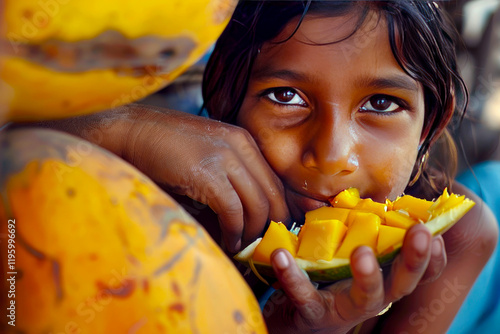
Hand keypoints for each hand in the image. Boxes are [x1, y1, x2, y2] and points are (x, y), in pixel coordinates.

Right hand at [124, 105, 289, 251]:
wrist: (132, 132)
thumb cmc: (165, 147)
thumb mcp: (208, 153)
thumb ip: (229, 175)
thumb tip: (246, 214)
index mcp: (243, 140)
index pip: (275, 180)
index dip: (279, 208)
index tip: (273, 228)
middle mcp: (240, 146)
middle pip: (272, 194)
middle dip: (271, 224)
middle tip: (262, 243)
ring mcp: (224, 158)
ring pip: (257, 205)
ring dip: (252, 232)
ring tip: (242, 245)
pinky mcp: (206, 174)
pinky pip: (232, 211)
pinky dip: (234, 232)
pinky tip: (228, 241)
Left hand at [263, 224, 446, 333]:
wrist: (302, 317)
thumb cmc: (333, 279)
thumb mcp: (353, 255)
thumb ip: (367, 233)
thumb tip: (378, 196)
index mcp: (384, 279)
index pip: (418, 272)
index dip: (432, 256)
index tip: (435, 230)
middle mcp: (373, 297)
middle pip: (402, 283)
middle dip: (414, 259)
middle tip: (421, 233)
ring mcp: (345, 309)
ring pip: (365, 297)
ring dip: (367, 275)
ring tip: (362, 252)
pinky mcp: (314, 314)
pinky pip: (304, 296)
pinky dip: (292, 275)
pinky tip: (281, 254)